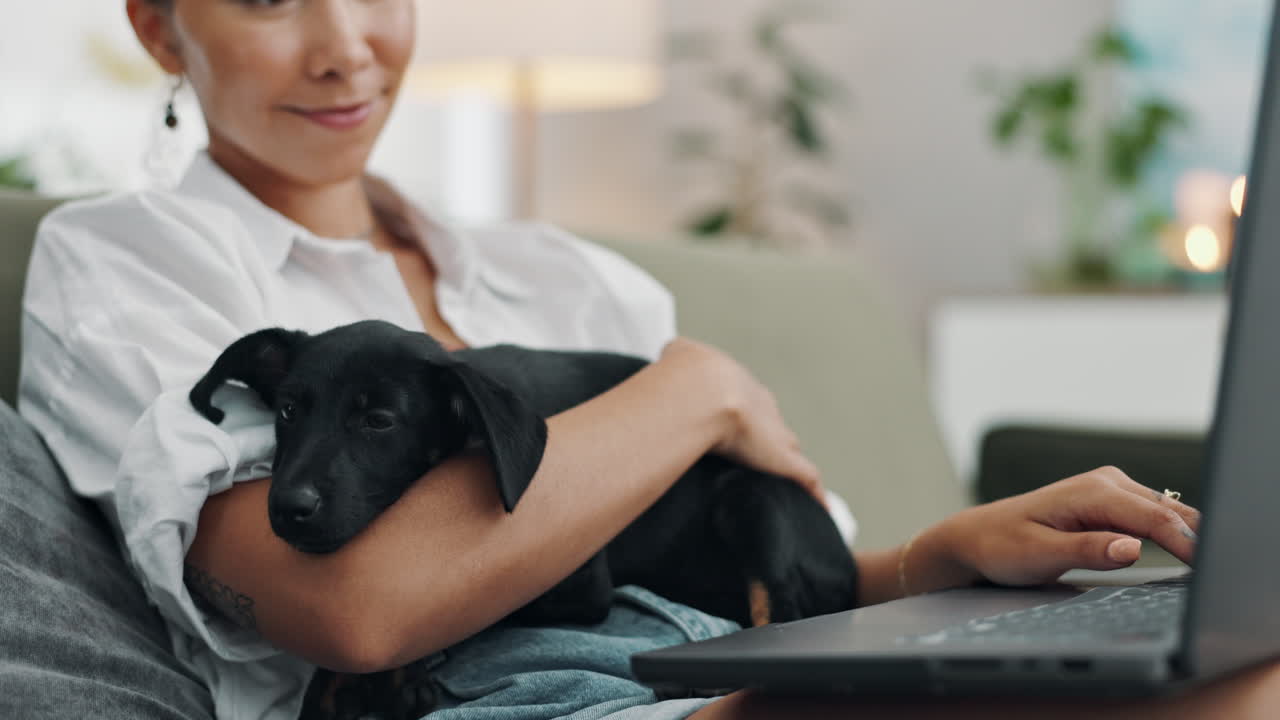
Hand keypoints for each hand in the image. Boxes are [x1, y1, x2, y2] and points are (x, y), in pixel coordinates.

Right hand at [658, 337, 825, 506]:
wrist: (700, 390)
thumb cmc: (685, 376)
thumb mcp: (678, 355)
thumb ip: (677, 357)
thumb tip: (670, 353)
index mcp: (738, 384)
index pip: (749, 399)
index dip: (744, 412)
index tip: (737, 422)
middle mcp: (762, 406)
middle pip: (772, 423)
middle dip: (767, 434)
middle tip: (756, 450)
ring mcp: (776, 433)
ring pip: (789, 447)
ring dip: (786, 459)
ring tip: (784, 476)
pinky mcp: (785, 460)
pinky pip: (806, 477)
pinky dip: (814, 492)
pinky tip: (820, 505)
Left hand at [919, 466, 1199, 589]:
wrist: (977, 536)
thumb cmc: (1002, 545)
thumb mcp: (1040, 555)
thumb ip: (1087, 550)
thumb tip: (1132, 547)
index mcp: (1091, 492)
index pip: (1155, 517)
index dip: (1187, 544)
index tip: (1207, 567)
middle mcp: (1106, 482)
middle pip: (1168, 511)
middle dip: (1195, 538)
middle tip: (1214, 570)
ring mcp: (1111, 489)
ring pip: (1165, 512)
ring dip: (1186, 535)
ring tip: (1204, 564)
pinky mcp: (1111, 502)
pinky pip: (1153, 516)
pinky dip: (1171, 533)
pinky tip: (1182, 553)